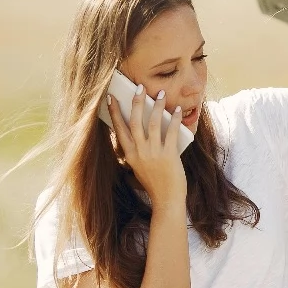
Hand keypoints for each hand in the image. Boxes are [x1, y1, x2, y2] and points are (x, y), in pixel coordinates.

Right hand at [107, 88, 187, 207]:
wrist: (166, 200)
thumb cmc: (154, 184)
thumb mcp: (139, 167)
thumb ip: (137, 152)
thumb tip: (142, 131)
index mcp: (129, 154)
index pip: (119, 129)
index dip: (114, 112)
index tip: (110, 97)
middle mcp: (139, 152)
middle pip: (134, 121)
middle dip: (136, 102)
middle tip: (139, 87)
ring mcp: (153, 153)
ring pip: (152, 123)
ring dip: (156, 106)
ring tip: (159, 94)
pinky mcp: (168, 154)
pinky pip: (171, 132)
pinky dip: (174, 119)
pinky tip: (177, 110)